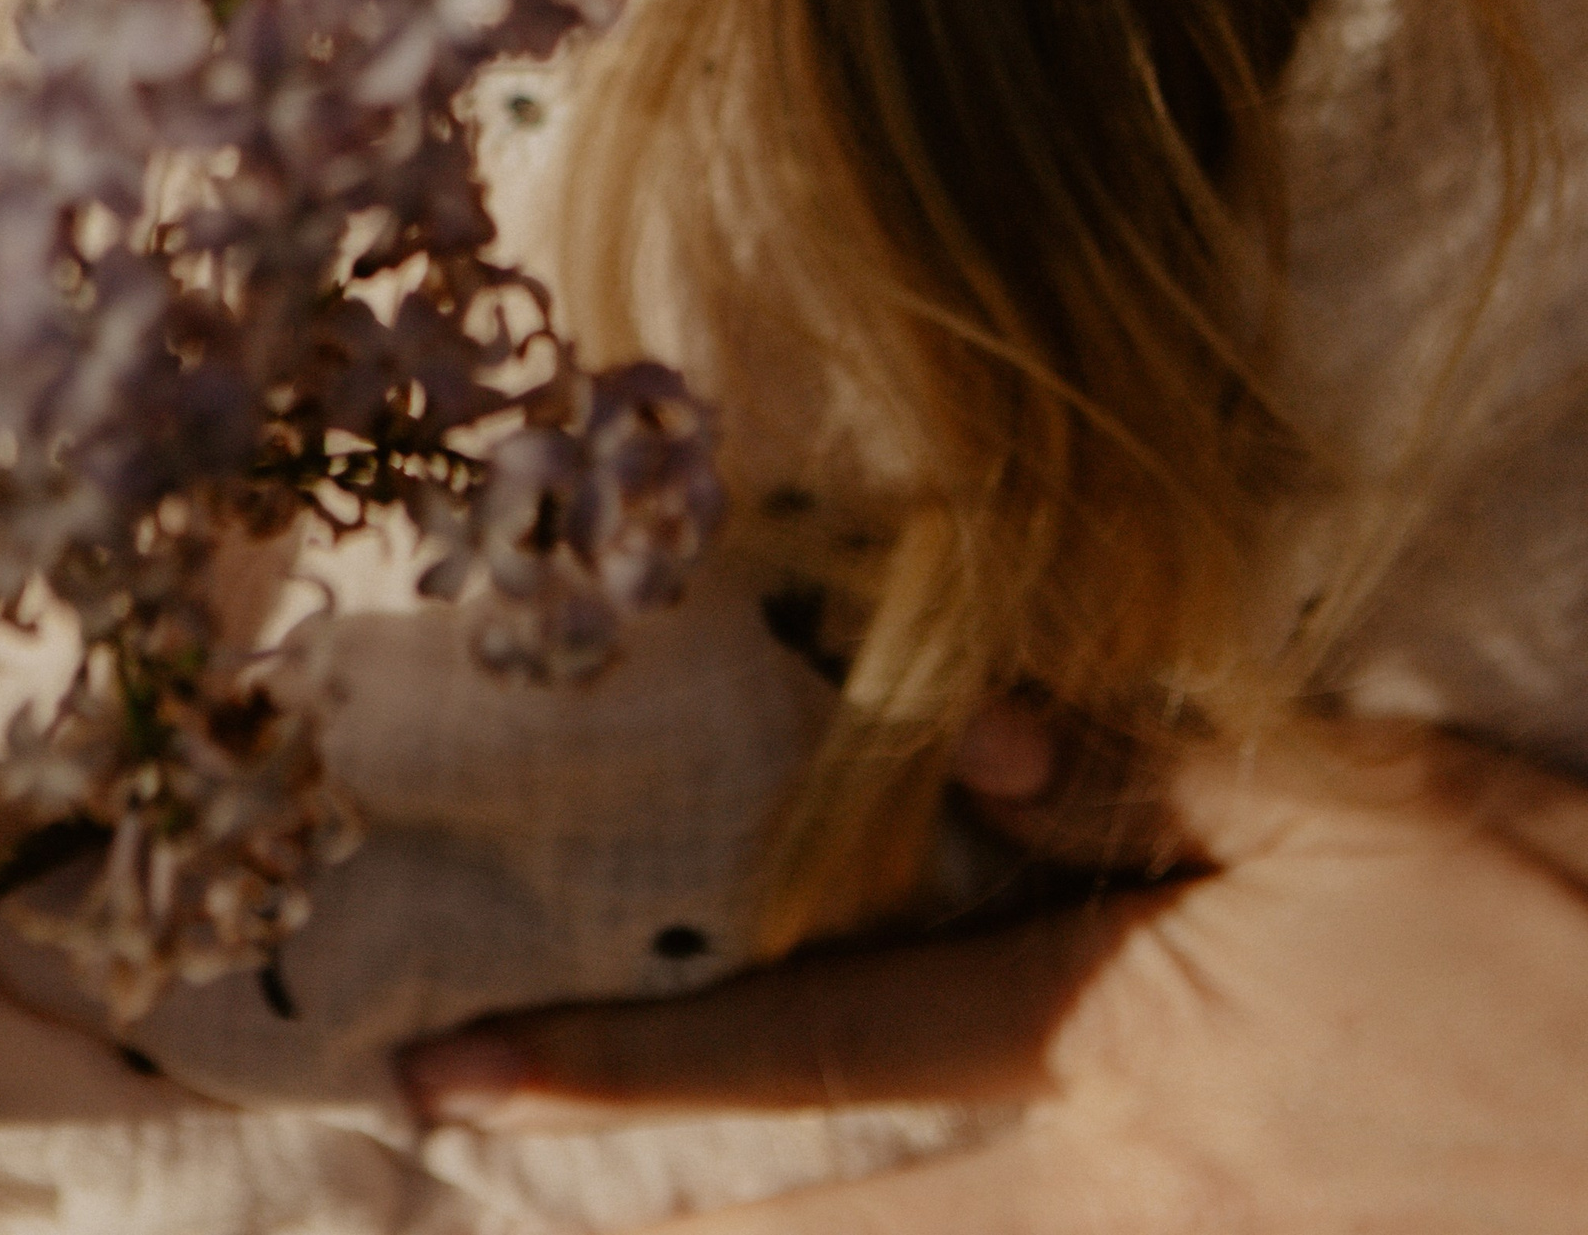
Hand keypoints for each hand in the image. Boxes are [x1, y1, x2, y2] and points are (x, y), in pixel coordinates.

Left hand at [401, 720, 1587, 1230]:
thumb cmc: (1562, 947)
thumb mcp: (1353, 802)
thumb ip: (1137, 774)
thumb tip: (951, 737)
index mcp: (1105, 1045)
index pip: (806, 1056)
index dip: (612, 1069)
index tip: (447, 1073)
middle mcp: (1124, 1195)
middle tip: (491, 1185)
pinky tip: (978, 1217)